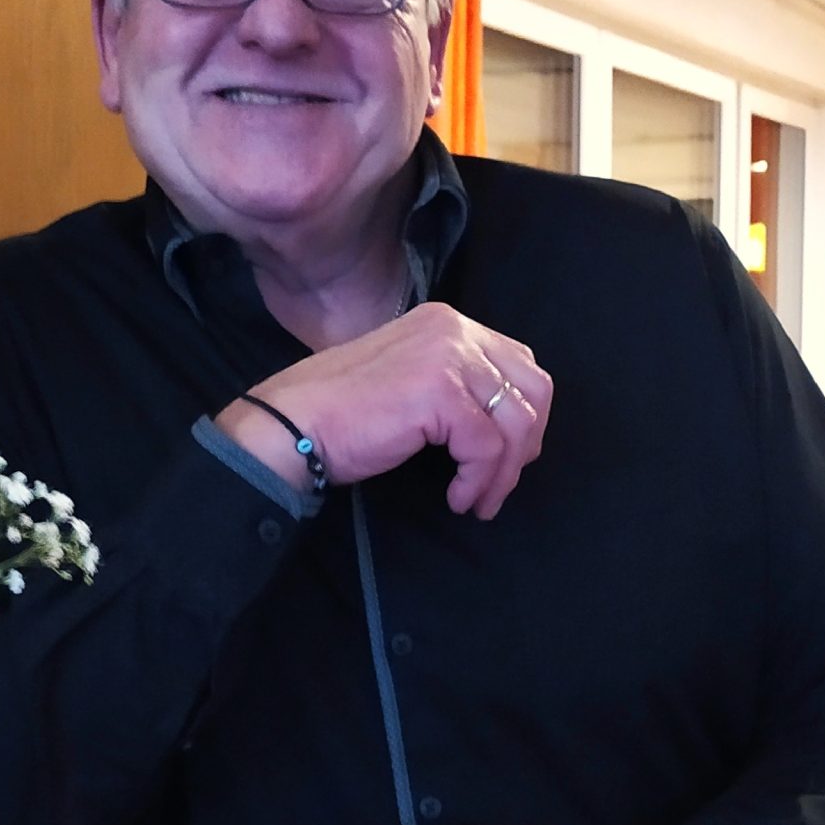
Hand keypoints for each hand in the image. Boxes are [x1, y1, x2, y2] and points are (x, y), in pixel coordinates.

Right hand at [214, 302, 550, 518]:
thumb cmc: (343, 413)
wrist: (292, 423)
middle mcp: (453, 330)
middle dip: (525, 444)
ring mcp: (447, 356)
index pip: (521, 364)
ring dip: (502, 473)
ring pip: (515, 423)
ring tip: (479, 500)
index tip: (506, 457)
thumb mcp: (411, 381)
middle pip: (532, 389)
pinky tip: (457, 498)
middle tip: (499, 482)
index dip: (526, 416)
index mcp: (447, 323)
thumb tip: (510, 425)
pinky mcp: (439, 391)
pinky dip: (478, 481)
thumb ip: (457, 385)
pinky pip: (486, 447)